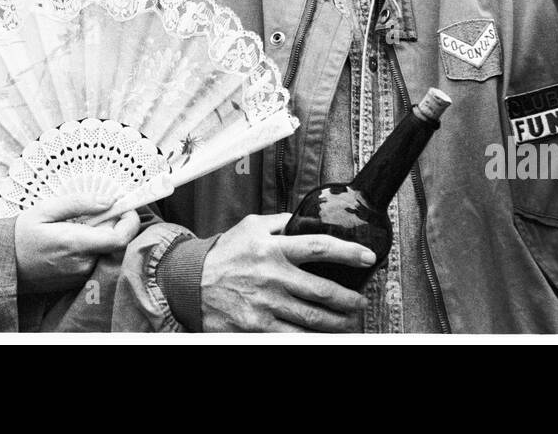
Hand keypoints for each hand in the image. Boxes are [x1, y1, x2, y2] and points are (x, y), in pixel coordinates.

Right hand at [13, 194, 139, 292]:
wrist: (3, 265)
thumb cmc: (22, 234)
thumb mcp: (46, 209)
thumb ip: (80, 203)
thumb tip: (109, 200)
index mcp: (75, 243)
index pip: (120, 238)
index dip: (130, 222)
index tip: (127, 207)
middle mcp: (82, 263)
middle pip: (116, 243)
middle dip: (115, 225)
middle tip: (101, 211)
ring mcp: (80, 275)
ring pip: (107, 252)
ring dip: (104, 236)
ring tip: (83, 225)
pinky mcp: (77, 281)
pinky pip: (96, 261)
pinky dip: (95, 247)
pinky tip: (77, 239)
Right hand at [200, 213, 371, 332]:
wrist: (189, 282)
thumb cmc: (223, 254)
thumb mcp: (250, 227)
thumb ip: (280, 223)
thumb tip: (305, 219)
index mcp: (272, 249)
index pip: (319, 247)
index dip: (348, 252)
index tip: (368, 257)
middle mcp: (272, 277)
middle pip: (322, 291)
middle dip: (348, 299)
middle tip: (360, 302)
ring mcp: (264, 305)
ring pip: (312, 319)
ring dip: (337, 323)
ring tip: (348, 322)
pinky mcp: (256, 328)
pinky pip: (291, 337)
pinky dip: (312, 339)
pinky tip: (323, 337)